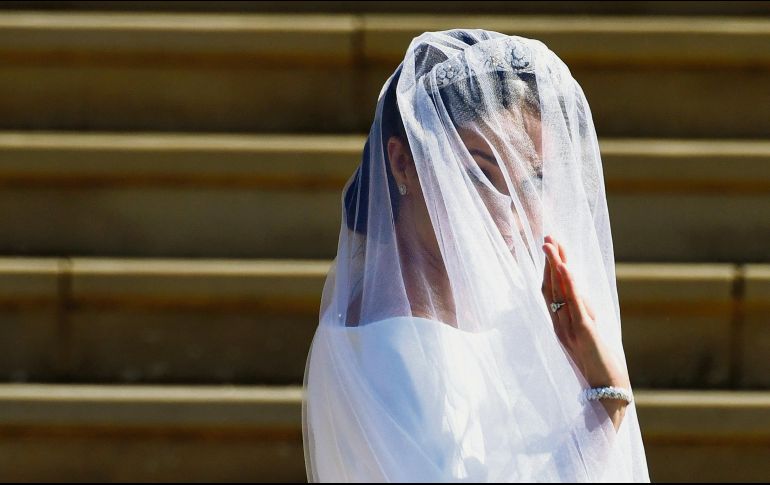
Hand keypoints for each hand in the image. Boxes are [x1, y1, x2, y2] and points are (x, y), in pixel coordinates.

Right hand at [541, 235, 629, 430]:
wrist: (606, 393)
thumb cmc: (598, 368)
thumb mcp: (588, 338)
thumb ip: (580, 318)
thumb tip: (577, 298)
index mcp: (560, 326)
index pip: (550, 293)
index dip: (548, 269)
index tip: (550, 247)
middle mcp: (560, 326)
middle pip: (551, 288)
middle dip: (549, 262)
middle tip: (547, 237)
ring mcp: (569, 329)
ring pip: (559, 293)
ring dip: (555, 267)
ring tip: (552, 245)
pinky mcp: (583, 333)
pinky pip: (574, 305)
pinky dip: (569, 285)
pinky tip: (566, 268)